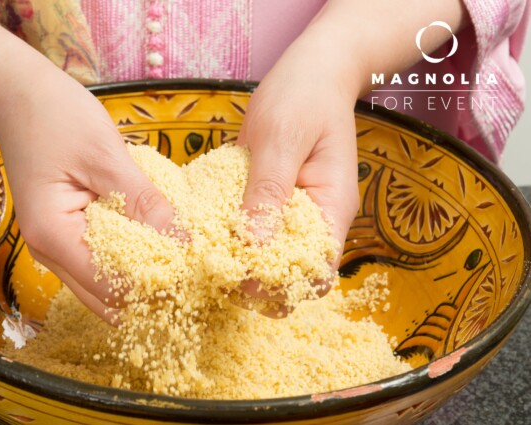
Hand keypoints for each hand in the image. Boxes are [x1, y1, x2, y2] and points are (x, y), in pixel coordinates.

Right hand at [0, 64, 175, 323]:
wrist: (17, 96)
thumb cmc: (56, 117)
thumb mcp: (106, 156)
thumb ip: (142, 202)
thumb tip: (182, 242)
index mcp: (53, 235)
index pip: (110, 286)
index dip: (153, 286)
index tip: (194, 274)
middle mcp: (48, 252)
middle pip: (104, 298)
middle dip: (148, 294)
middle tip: (192, 278)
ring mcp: (54, 247)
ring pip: (101, 287)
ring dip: (139, 281)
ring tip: (180, 265)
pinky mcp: (65, 235)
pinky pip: (99, 263)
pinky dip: (128, 262)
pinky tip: (156, 248)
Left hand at [237, 28, 361, 314]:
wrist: (312, 71)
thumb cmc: (302, 97)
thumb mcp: (281, 140)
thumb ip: (269, 192)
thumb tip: (255, 248)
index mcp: (332, 208)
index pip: (316, 270)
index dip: (282, 286)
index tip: (243, 284)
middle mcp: (319, 218)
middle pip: (297, 273)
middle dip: (263, 286)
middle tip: (220, 278)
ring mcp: (298, 211)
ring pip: (277, 257)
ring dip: (248, 266)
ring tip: (211, 264)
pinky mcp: (277, 201)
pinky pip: (260, 230)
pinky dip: (240, 239)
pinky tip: (212, 239)